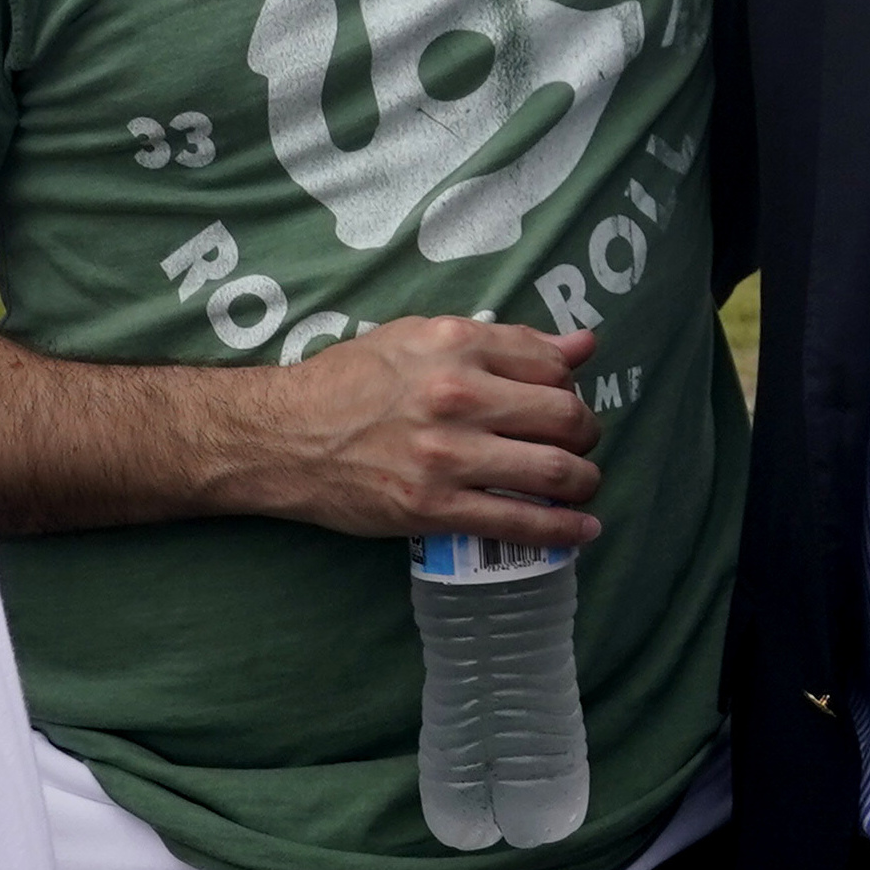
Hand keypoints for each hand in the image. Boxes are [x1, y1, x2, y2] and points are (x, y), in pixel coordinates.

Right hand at [191, 314, 604, 542]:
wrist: (283, 435)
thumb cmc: (349, 381)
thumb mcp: (421, 337)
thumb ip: (505, 342)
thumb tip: (583, 345)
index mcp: (457, 345)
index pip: (551, 365)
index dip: (570, 386)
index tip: (563, 401)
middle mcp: (458, 396)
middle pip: (564, 417)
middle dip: (586, 433)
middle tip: (579, 443)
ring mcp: (448, 456)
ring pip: (554, 470)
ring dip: (584, 481)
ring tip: (582, 484)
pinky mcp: (434, 508)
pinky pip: (518, 522)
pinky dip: (562, 530)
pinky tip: (582, 531)